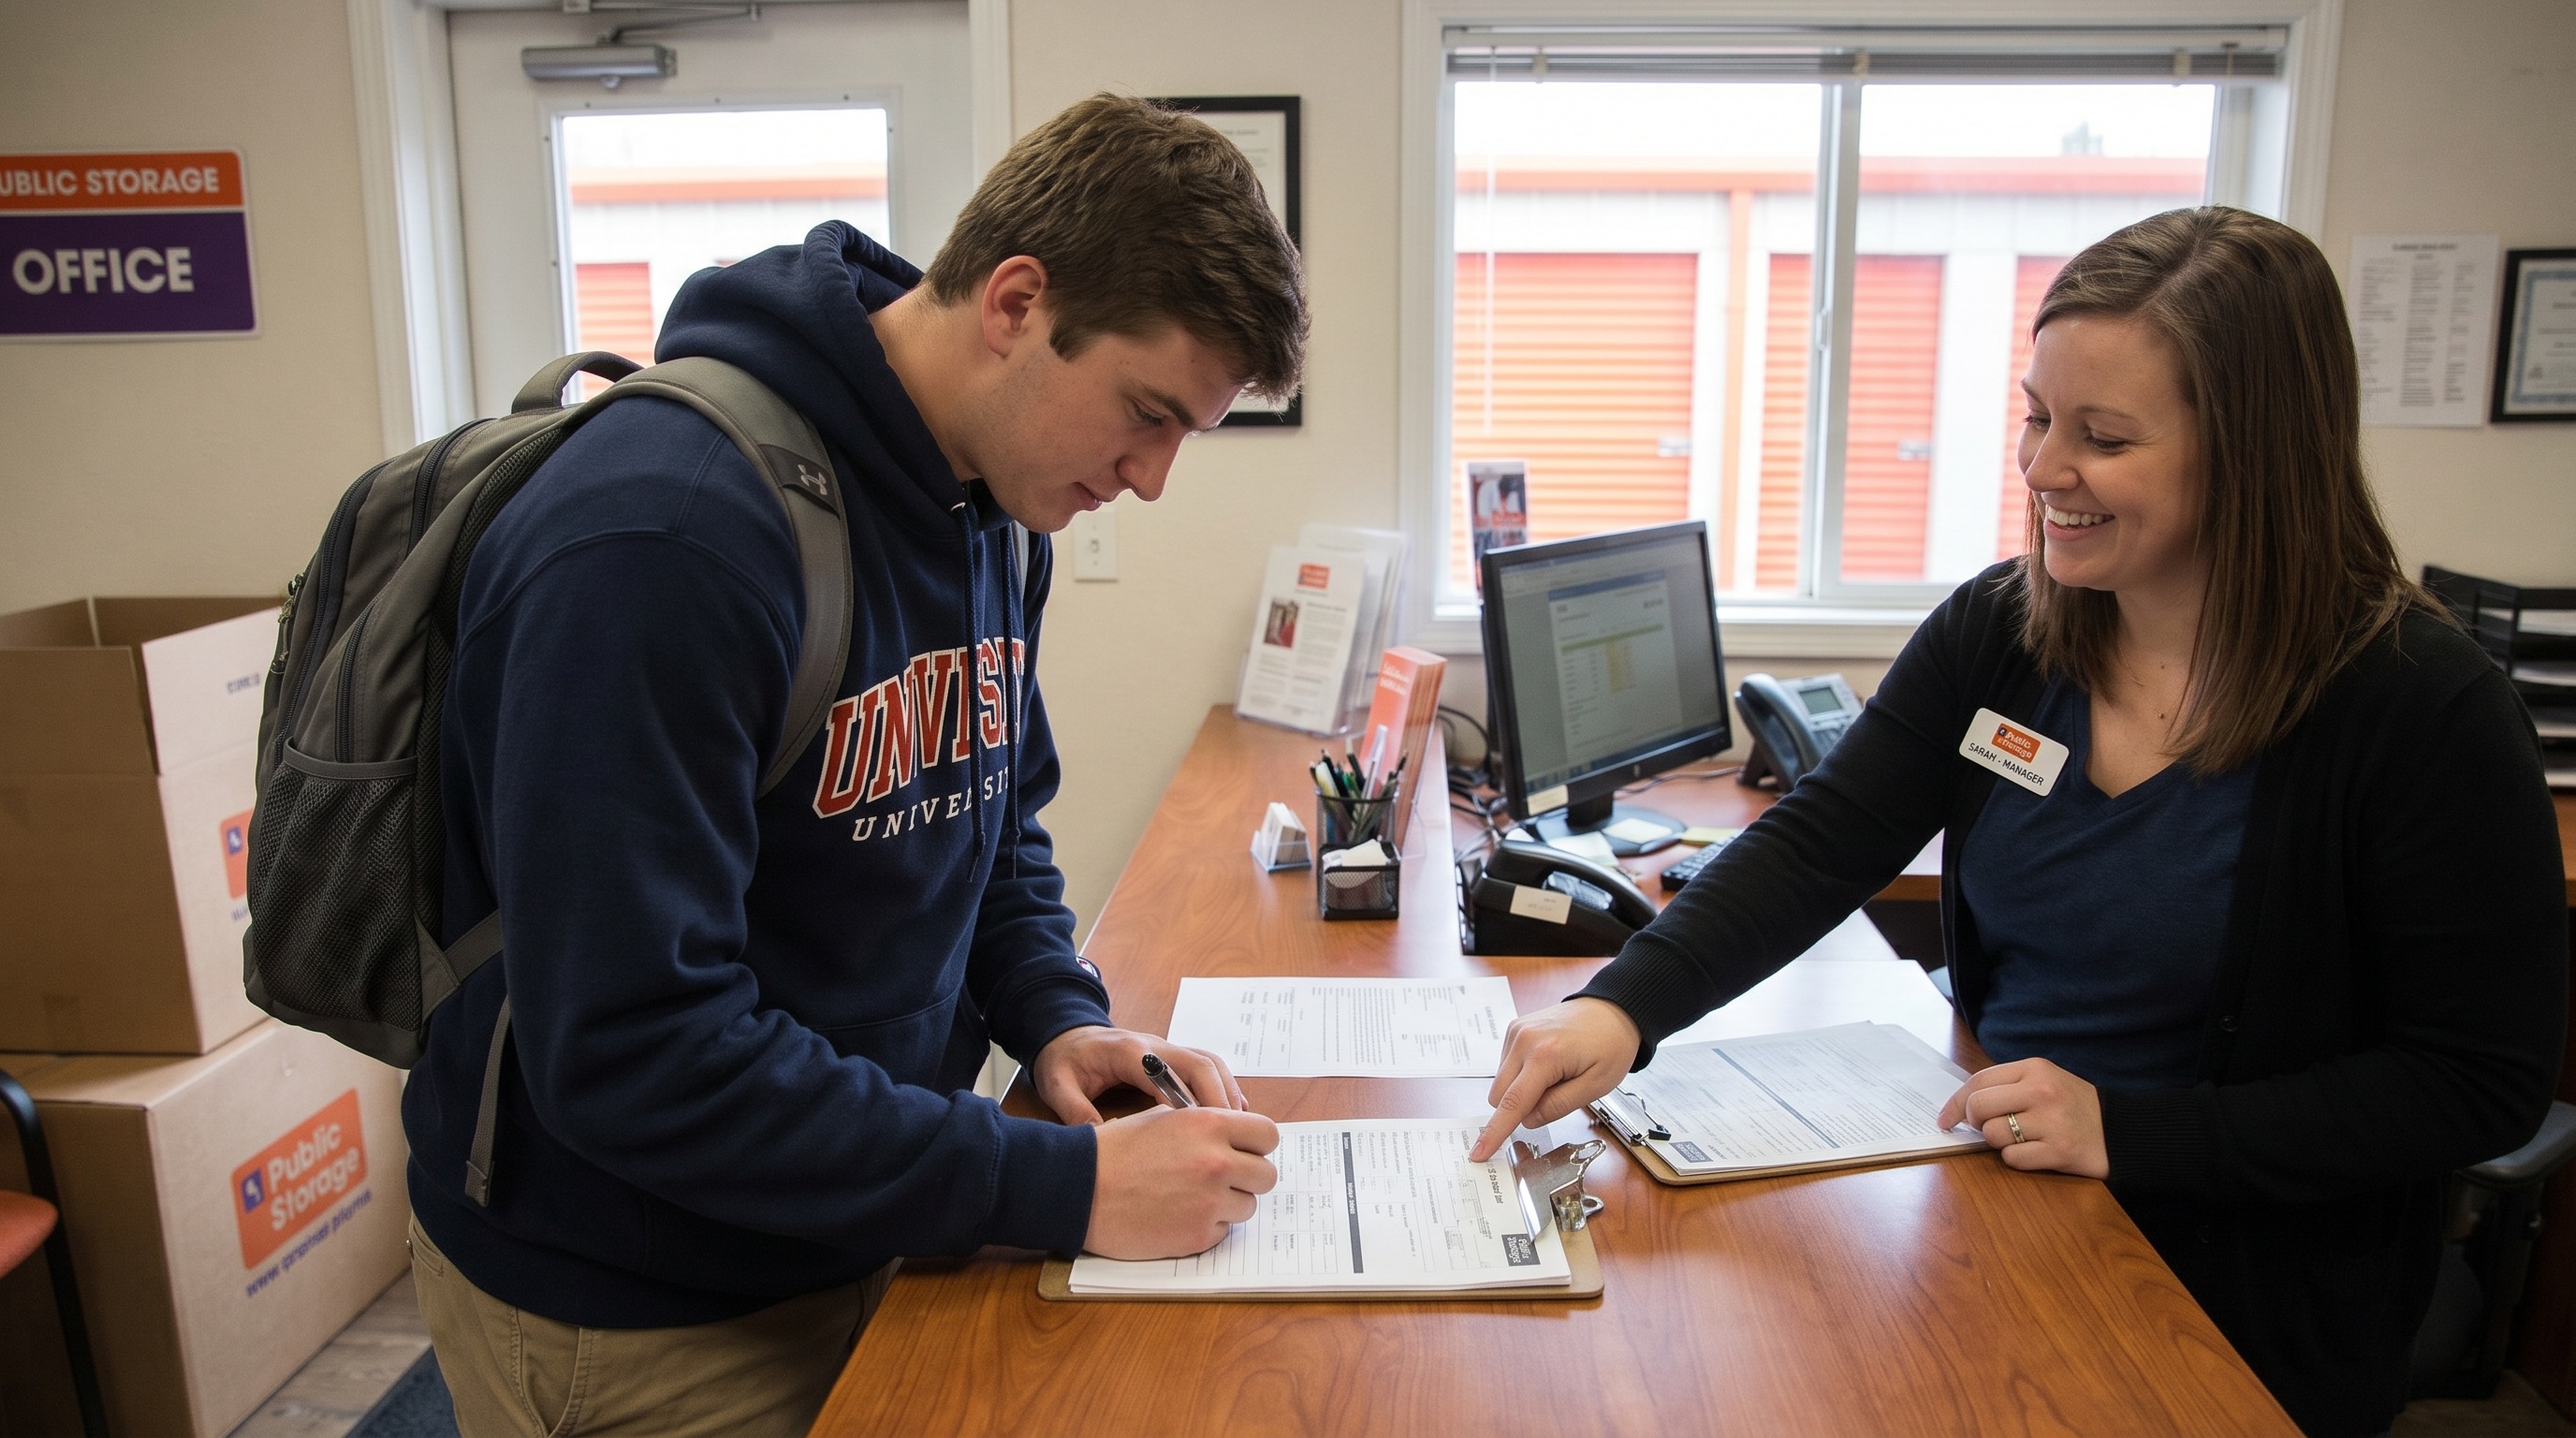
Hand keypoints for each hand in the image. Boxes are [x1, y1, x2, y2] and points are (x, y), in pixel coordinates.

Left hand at [1029, 1024, 1247, 1122]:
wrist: (1065, 1034)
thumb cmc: (1063, 1059)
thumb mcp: (1056, 1083)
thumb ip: (1073, 1109)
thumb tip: (1097, 1140)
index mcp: (1128, 1052)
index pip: (1167, 1073)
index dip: (1188, 1100)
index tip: (1201, 1133)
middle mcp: (1155, 1047)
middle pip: (1200, 1064)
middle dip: (1219, 1098)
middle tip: (1232, 1136)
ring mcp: (1166, 1050)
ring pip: (1210, 1064)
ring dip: (1227, 1093)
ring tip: (1239, 1129)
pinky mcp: (1171, 1057)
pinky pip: (1206, 1067)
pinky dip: (1223, 1088)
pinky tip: (1235, 1115)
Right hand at [1085, 1104, 1280, 1257]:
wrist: (1080, 1188)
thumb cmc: (1116, 1150)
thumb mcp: (1163, 1118)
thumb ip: (1204, 1124)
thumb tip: (1234, 1134)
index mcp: (1209, 1124)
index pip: (1268, 1134)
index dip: (1257, 1144)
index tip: (1245, 1150)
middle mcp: (1217, 1162)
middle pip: (1266, 1174)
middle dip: (1248, 1176)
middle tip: (1223, 1178)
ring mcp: (1210, 1203)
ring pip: (1248, 1206)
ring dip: (1229, 1203)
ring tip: (1194, 1197)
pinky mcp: (1197, 1236)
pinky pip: (1224, 1231)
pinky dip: (1208, 1226)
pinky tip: (1179, 1215)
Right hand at [1468, 998, 1641, 1161]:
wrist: (1612, 1010)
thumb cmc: (1610, 1046)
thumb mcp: (1596, 1086)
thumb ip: (1558, 1106)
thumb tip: (1529, 1119)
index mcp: (1545, 1056)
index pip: (1513, 1104)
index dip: (1495, 1133)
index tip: (1478, 1153)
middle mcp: (1524, 1040)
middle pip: (1500, 1095)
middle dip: (1520, 1108)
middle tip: (1556, 1095)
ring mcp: (1516, 1031)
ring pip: (1501, 1082)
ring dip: (1522, 1090)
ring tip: (1556, 1075)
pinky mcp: (1514, 1029)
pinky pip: (1506, 1066)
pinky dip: (1522, 1074)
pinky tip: (1547, 1064)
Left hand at [1936, 1058, 2107, 1177]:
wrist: (2121, 1131)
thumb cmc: (2073, 1106)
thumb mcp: (2045, 1080)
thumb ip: (2008, 1085)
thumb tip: (1962, 1105)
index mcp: (2035, 1068)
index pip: (1978, 1082)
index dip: (1955, 1103)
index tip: (1945, 1119)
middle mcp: (2042, 1091)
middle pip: (1979, 1108)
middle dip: (1975, 1123)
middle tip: (1987, 1128)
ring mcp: (2051, 1122)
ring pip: (1993, 1136)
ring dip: (2000, 1142)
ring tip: (2024, 1138)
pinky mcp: (2059, 1151)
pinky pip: (2013, 1159)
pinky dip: (2018, 1159)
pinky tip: (2037, 1152)